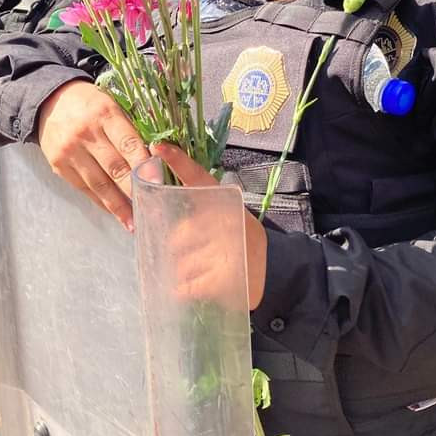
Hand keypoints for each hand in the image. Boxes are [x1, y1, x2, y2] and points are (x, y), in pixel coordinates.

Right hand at [37, 80, 148, 230]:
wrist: (50, 101)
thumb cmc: (90, 103)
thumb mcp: (111, 103)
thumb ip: (129, 128)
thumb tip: (154, 157)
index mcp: (104, 114)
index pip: (128, 144)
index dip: (144, 166)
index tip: (157, 184)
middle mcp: (85, 134)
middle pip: (115, 168)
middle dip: (134, 192)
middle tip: (151, 210)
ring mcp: (70, 152)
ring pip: (99, 184)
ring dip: (118, 206)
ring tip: (134, 222)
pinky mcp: (59, 166)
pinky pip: (84, 188)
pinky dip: (101, 202)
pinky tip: (114, 212)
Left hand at [151, 142, 266, 309]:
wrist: (277, 271)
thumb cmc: (243, 243)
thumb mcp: (230, 217)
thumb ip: (202, 212)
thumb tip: (158, 211)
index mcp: (228, 202)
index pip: (199, 177)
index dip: (179, 161)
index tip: (159, 146)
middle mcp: (227, 222)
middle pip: (180, 233)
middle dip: (180, 247)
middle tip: (195, 254)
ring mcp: (225, 251)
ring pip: (181, 262)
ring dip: (184, 271)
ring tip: (203, 272)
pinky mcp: (222, 279)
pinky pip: (186, 285)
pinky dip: (185, 289)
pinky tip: (194, 288)